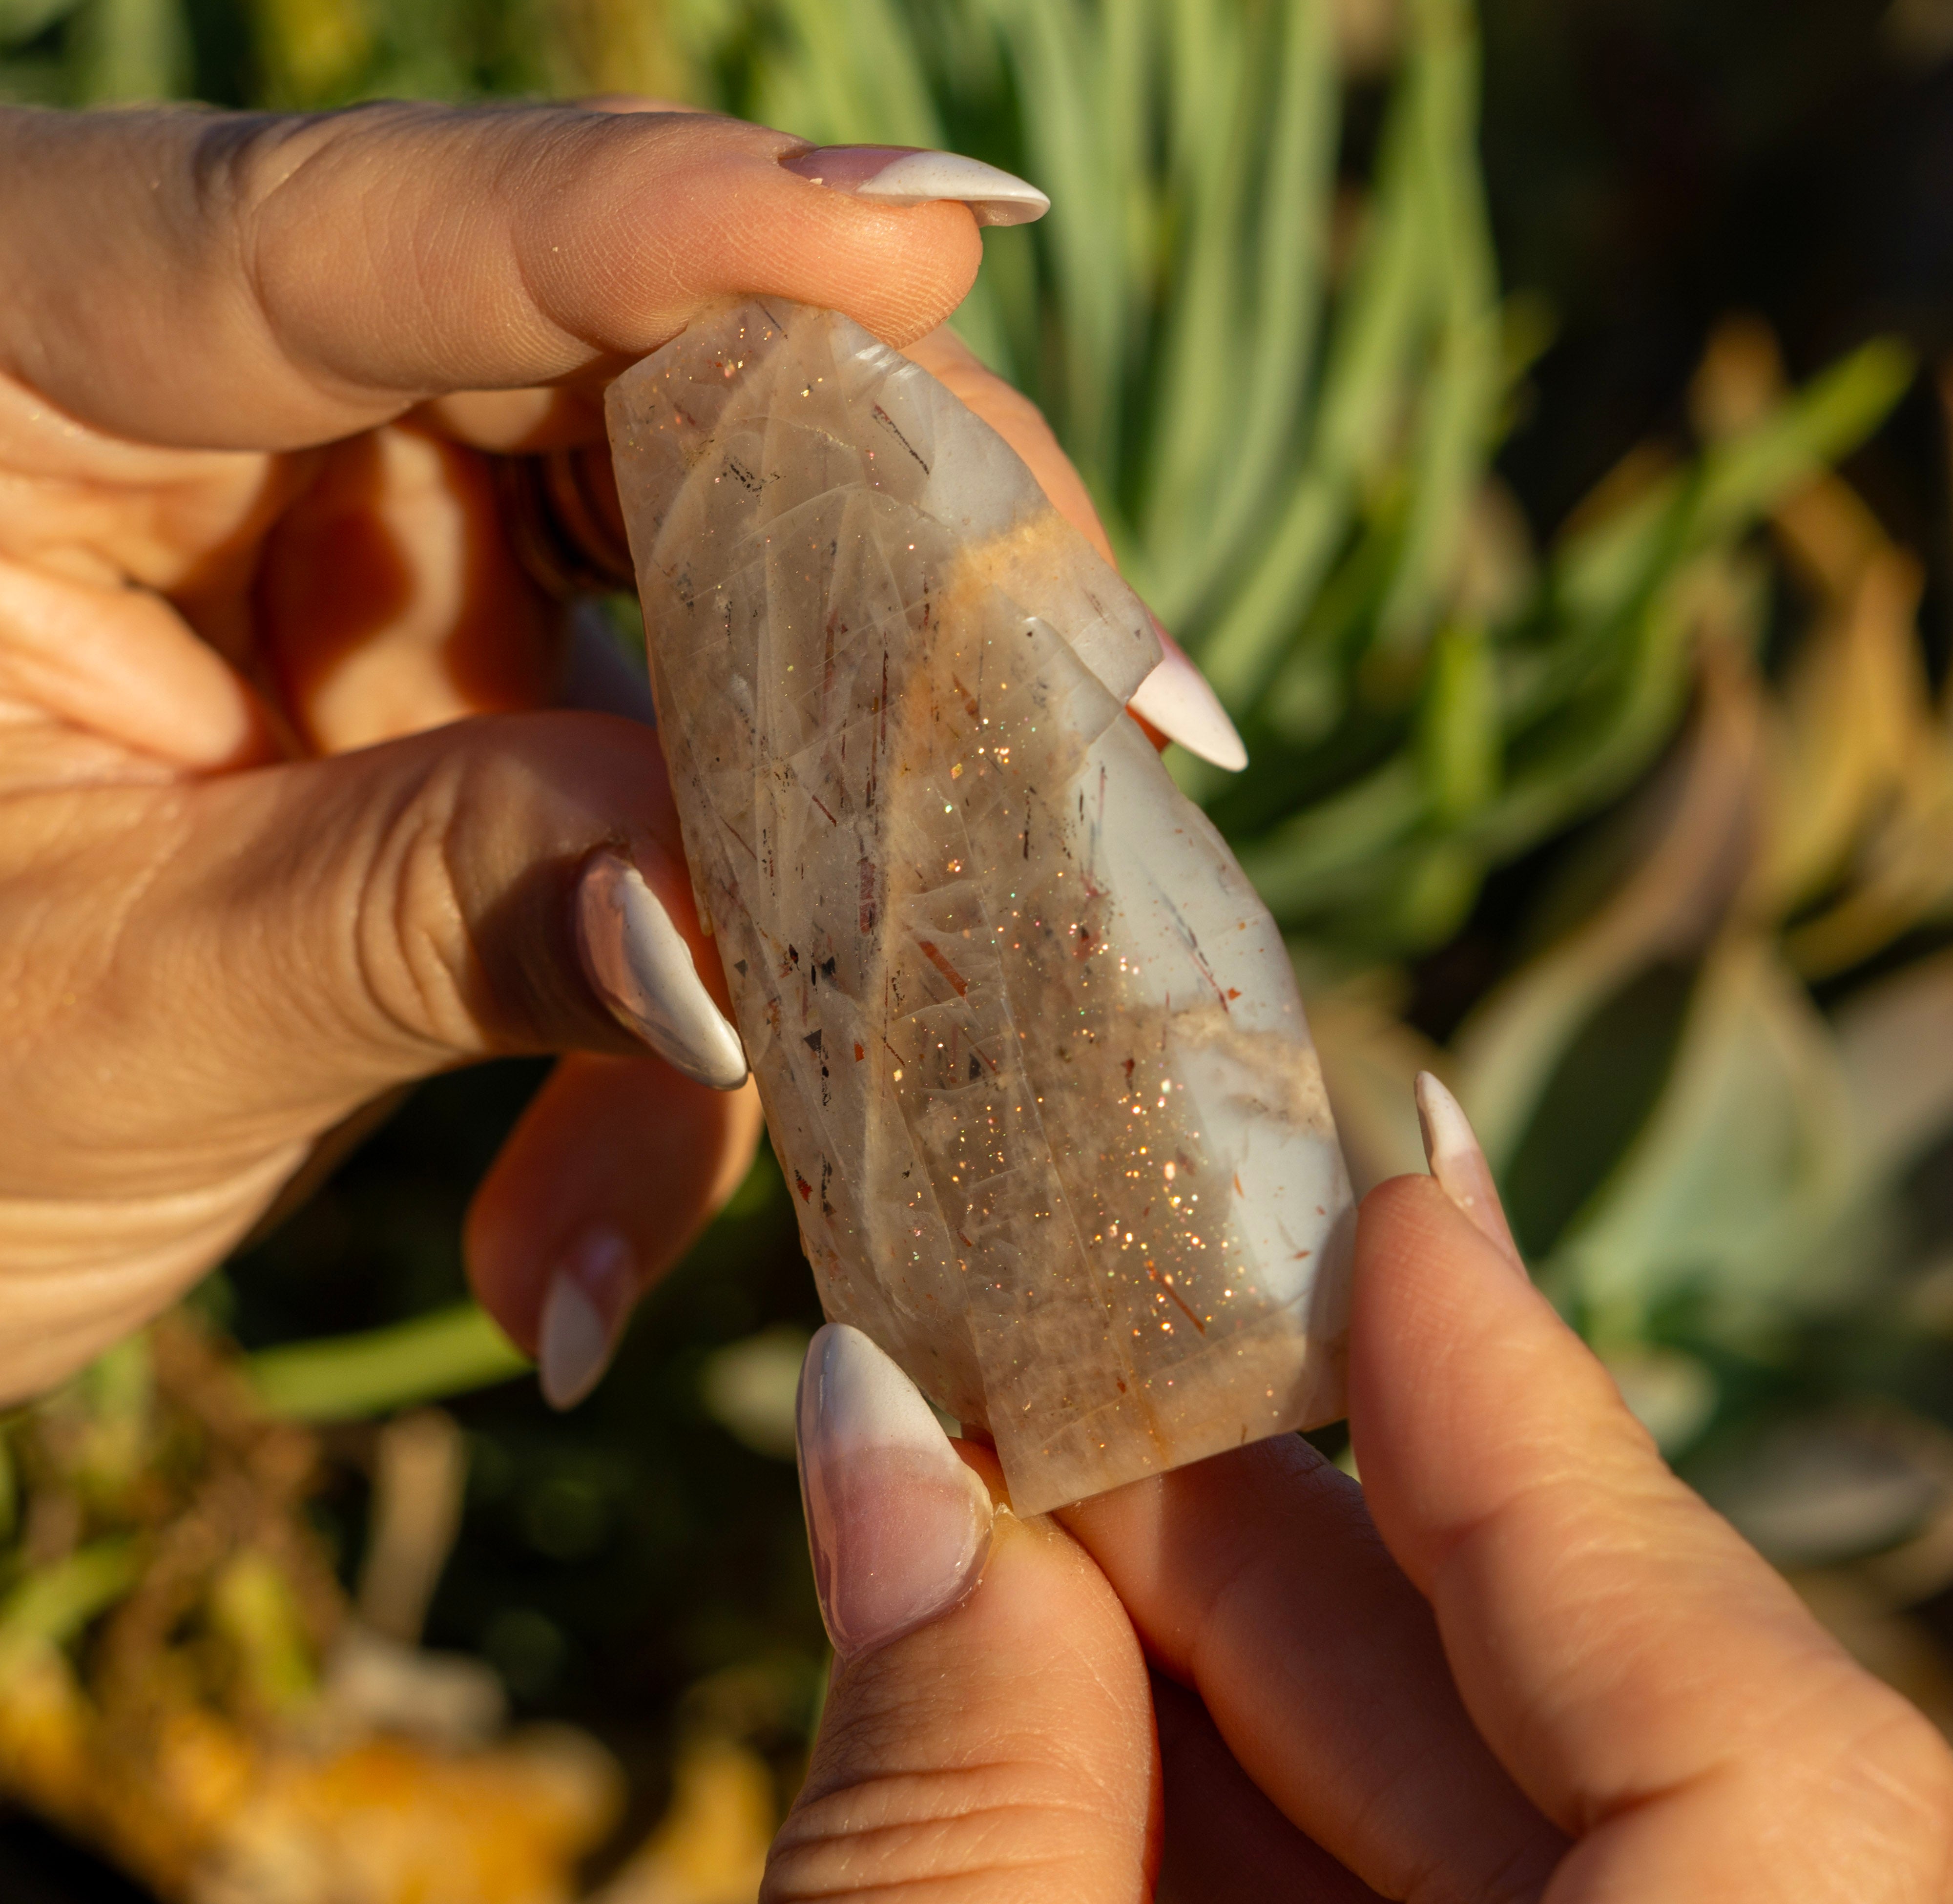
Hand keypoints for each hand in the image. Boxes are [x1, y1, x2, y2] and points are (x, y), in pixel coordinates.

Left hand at [0, 103, 1084, 1403]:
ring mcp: (347, 534)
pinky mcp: (444, 669)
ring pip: (686, 588)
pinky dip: (678, 973)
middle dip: (866, 561)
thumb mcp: (107, 1020)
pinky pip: (650, 760)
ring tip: (861, 1056)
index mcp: (12, 355)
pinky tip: (596, 1220)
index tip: (938, 237)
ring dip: (789, 838)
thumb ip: (431, 920)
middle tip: (1101, 710)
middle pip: (614, 380)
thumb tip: (742, 943)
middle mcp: (208, 398)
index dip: (677, 223)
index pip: (370, 237)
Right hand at [772, 1078, 1952, 1900]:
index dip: (1525, 1417)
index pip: (1733, 1708)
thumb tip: (873, 1436)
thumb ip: (947, 1804)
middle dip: (1280, 1568)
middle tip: (1060, 1408)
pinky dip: (1262, 1868)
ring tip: (1016, 1556)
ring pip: (1507, 1872)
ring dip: (1230, 1722)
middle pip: (1588, 1767)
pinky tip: (1074, 1760)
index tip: (1395, 1194)